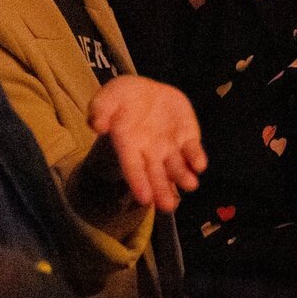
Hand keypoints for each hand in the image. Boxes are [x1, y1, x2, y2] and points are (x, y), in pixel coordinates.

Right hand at [89, 74, 206, 211]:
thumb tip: (97, 125)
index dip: (138, 183)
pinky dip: (196, 158)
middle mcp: (150, 152)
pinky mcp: (187, 137)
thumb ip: (100, 109)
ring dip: (183, 177)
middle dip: (162, 191)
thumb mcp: (108, 97)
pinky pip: (193, 150)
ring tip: (190, 184)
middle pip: (156, 176)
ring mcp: (170, 146)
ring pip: (177, 167)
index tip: (144, 198)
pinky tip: (199, 165)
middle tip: (168, 206)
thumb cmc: (122, 98)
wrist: (145, 91)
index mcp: (128, 146)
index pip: (133, 168)